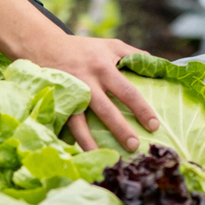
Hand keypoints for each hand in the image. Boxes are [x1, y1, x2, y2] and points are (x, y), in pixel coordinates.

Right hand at [14, 30, 161, 154]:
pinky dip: (70, 140)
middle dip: (120, 130)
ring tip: (103, 158)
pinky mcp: (55, 103)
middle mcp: (87, 81)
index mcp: (104, 68)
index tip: (154, 126)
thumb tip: (157, 66)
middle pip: (106, 110)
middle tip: (134, 146)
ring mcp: (69, 94)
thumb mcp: (111, 46)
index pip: (127, 92)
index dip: (142, 109)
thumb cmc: (85, 49)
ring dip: (91, 142)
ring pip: (80, 123)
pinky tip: (78, 154)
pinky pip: (63, 125)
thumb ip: (133, 55)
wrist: (46, 46)